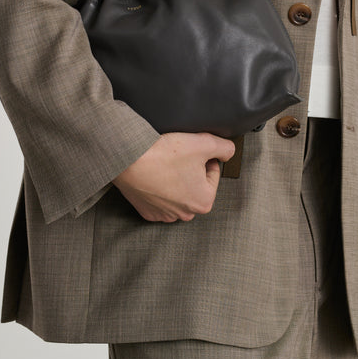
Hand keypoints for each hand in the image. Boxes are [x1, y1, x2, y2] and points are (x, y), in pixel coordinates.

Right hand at [111, 131, 235, 222]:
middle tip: (178, 155)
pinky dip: (158, 186)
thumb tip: (229, 151)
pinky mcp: (147, 211)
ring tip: (165, 163)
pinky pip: (159, 197)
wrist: (128, 159)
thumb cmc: (165, 154)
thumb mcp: (204, 143)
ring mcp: (165, 215)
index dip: (204, 156)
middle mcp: (185, 214)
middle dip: (190, 169)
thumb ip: (225, 147)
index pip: (212, 172)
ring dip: (175, 178)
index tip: (191, 150)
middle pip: (195, 184)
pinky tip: (153, 174)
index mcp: (204, 201)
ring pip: (178, 191)